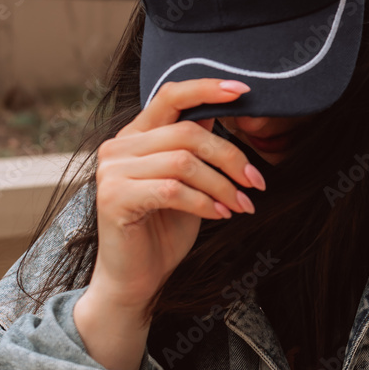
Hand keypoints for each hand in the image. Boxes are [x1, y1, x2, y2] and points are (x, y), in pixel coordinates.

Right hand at [85, 78, 265, 315]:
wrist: (136, 281)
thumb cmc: (163, 232)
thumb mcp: (187, 183)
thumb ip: (195, 149)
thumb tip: (219, 112)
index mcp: (135, 136)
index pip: (170, 95)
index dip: (208, 88)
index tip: (244, 92)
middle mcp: (118, 147)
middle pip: (187, 134)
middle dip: (230, 157)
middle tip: (256, 182)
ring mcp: (112, 172)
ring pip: (183, 162)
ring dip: (222, 185)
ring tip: (242, 204)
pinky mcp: (114, 198)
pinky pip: (173, 190)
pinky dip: (205, 202)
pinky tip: (221, 215)